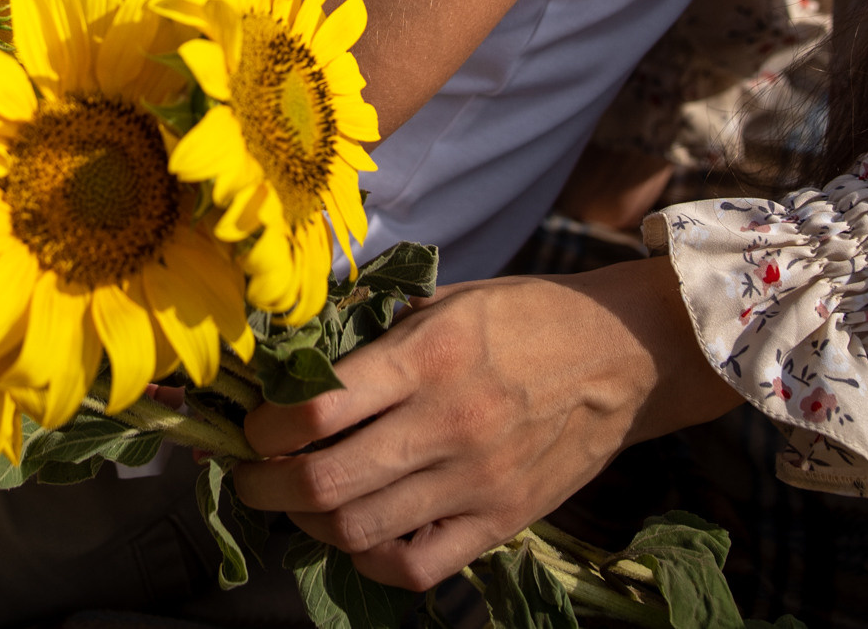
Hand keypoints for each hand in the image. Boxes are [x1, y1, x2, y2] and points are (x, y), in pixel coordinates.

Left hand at [233, 258, 741, 588]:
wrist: (620, 356)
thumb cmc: (520, 318)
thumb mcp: (441, 300)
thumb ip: (370, 331)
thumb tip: (289, 351)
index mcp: (426, 358)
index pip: (318, 408)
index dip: (264, 426)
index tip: (250, 426)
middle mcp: (447, 425)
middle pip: (326, 481)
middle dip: (264, 484)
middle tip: (247, 474)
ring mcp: (475, 481)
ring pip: (359, 529)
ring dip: (307, 521)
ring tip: (294, 500)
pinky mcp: (501, 521)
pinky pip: (416, 566)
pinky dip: (369, 557)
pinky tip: (356, 531)